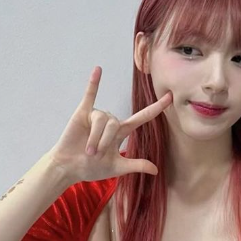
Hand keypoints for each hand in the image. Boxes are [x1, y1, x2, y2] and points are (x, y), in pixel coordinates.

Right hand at [48, 65, 172, 184]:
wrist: (70, 167)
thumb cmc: (91, 167)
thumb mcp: (117, 167)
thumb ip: (136, 165)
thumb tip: (156, 170)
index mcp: (120, 132)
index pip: (142, 118)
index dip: (156, 108)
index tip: (170, 98)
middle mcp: (110, 121)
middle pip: (115, 125)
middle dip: (105, 142)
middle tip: (95, 156)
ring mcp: (97, 115)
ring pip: (102, 121)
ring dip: (95, 138)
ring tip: (88, 150)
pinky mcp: (83, 112)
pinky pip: (90, 95)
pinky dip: (94, 83)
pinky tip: (98, 70)